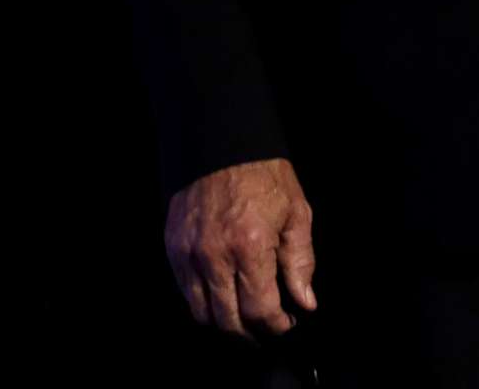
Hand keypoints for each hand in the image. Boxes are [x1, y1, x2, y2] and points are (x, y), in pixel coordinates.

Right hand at [164, 156, 318, 336]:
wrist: (222, 143)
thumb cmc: (264, 175)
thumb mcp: (296, 212)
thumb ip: (300, 262)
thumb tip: (305, 303)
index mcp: (250, 247)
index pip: (260, 310)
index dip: (276, 328)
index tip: (287, 327)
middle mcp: (215, 256)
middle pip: (228, 321)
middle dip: (251, 334)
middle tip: (267, 332)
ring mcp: (189, 255)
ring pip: (202, 313)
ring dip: (225, 325)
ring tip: (245, 322)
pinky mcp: (173, 250)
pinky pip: (185, 293)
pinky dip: (204, 305)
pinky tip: (222, 299)